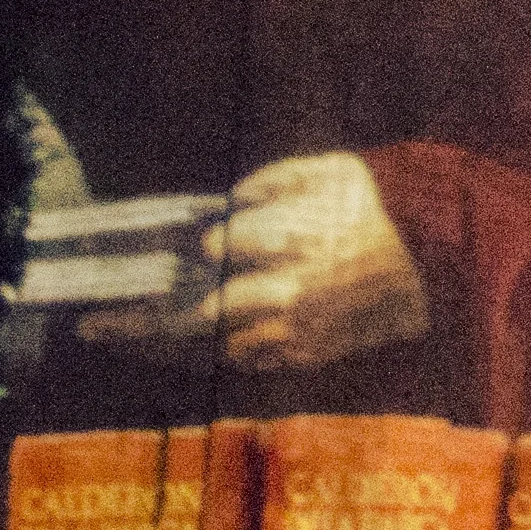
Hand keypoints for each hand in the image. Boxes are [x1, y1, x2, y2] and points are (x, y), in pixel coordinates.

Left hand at [77, 151, 427, 370]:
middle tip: (92, 325)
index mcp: (292, 238)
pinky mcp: (306, 353)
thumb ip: (273, 180)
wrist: (438, 263)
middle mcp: (286, 290)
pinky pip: (246, 359)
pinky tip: (183, 349)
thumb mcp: (332, 170)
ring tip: (119, 340)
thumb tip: (229, 203)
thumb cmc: (383, 208)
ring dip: (167, 345)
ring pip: (217, 344)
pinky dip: (215, 354)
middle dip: (140, 322)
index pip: (220, 248)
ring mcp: (294, 328)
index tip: (193, 248)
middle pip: (198, 313)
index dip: (200, 249)